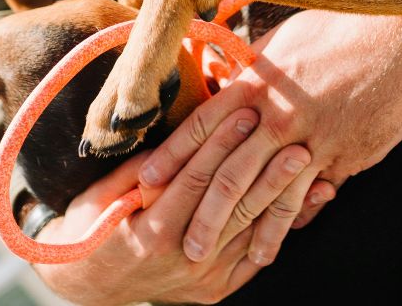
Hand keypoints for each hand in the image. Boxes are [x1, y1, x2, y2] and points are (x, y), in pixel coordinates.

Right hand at [29, 108, 315, 304]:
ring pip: (251, 230)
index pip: (195, 180)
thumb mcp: (102, 195)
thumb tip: (176, 136)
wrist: (90, 285)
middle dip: (265, 168)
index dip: (221, 144)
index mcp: (151, 233)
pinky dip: (283, 228)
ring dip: (285, 195)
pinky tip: (310, 201)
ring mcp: (203, 278)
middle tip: (294, 136)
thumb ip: (140, 170)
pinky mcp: (217, 288)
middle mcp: (182, 258)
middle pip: (233, 206)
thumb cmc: (91, 228)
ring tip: (311, 164)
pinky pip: (256, 256)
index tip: (245, 112)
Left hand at [136, 12, 401, 263]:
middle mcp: (276, 113)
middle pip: (225, 170)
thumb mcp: (286, 41)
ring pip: (262, 194)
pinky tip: (270, 247)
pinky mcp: (340, 156)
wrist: (401, 38)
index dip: (170, 158)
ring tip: (213, 258)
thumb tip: (228, 81)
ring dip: (236, 231)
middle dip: (197, 212)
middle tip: (174, 243)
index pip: (201, 126)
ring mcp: (309, 138)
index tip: (143, 185)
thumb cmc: (342, 30)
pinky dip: (284, 225)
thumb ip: (255, 71)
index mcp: (257, 82)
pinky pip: (305, 198)